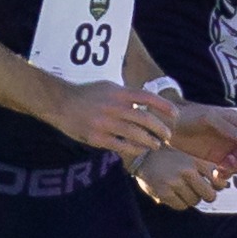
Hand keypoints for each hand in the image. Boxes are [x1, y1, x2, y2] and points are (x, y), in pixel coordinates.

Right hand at [49, 81, 174, 161]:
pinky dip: (134, 149)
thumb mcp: (108, 87)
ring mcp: (105, 123)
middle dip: (160, 129)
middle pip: (145, 118)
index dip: (164, 106)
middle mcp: (113, 106)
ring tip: (156, 145)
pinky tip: (140, 150)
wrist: (60, 103)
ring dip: (150, 141)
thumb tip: (147, 103)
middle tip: (167, 136)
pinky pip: (121, 146)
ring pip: (136, 134)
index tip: (175, 115)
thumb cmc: (86, 95)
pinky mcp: (97, 137)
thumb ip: (127, 94)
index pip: (148, 97)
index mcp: (118, 92)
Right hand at [132, 147, 219, 209]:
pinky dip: (179, 203)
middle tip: (198, 192)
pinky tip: (173, 195)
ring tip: (181, 190)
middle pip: (210, 195)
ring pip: (195, 201)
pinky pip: (181, 206)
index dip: (218, 186)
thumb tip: (223, 185)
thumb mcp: (188, 157)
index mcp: (194, 161)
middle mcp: (187, 171)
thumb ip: (205, 169)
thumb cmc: (169, 158)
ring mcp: (175, 182)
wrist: (142, 156)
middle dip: (206, 196)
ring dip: (190, 199)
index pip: (218, 180)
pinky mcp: (164, 192)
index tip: (212, 185)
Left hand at [169, 104, 236, 171]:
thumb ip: (226, 127)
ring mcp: (226, 147)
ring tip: (222, 170)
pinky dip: (227, 173)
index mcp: (235, 121)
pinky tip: (217, 174)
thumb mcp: (207, 118)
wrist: (169, 125)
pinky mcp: (216, 158)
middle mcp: (234, 134)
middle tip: (234, 166)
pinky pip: (229, 168)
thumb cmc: (188, 116)